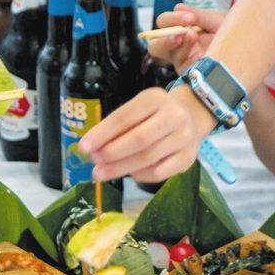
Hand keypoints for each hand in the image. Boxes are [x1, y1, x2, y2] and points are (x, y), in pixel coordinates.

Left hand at [82, 86, 215, 182]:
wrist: (190, 119)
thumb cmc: (154, 115)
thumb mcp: (138, 109)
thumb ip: (118, 126)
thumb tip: (92, 148)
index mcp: (156, 99)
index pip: (125, 117)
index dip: (103, 133)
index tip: (84, 146)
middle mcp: (174, 116)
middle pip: (138, 139)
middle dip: (112, 152)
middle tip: (94, 162)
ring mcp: (184, 138)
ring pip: (147, 158)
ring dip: (120, 168)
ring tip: (101, 172)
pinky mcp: (188, 159)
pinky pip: (159, 173)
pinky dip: (139, 175)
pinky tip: (127, 174)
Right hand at [151, 4, 221, 70]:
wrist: (242, 48)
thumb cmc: (226, 31)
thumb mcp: (214, 20)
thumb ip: (197, 15)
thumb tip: (178, 7)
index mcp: (178, 29)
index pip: (163, 23)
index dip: (172, 19)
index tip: (189, 18)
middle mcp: (176, 46)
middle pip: (155, 46)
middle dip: (164, 40)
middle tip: (180, 34)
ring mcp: (182, 61)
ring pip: (171, 56)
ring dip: (182, 46)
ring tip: (195, 37)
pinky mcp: (190, 72)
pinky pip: (184, 69)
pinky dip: (191, 61)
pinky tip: (201, 55)